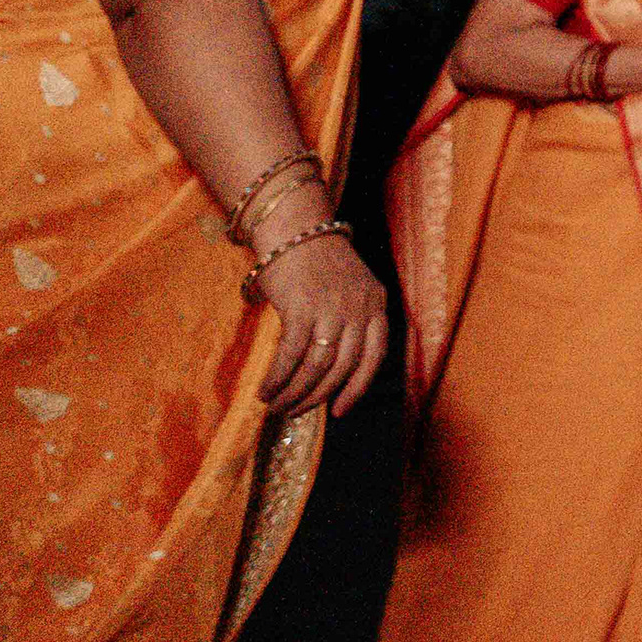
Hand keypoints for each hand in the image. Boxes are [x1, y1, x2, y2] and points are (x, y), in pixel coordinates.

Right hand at [254, 226, 388, 417]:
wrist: (296, 229)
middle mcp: (359, 308)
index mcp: (376, 303)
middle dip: (318, 396)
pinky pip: (291, 356)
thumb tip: (328, 372)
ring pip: (317, 367)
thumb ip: (350, 321)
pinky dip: (277, 379)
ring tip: (277, 406)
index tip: (340, 411)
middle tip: (295, 412)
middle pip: (343, 367)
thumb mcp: (350, 287)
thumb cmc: (318, 262)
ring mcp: (332, 309)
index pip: (375, 356)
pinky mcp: (302, 309)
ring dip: (295, 393)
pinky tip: (265, 390)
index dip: (358, 387)